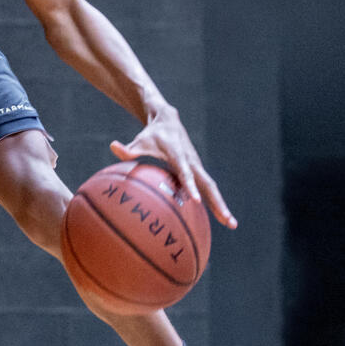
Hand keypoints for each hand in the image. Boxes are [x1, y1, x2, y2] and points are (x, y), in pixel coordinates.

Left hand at [110, 112, 236, 228]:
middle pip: (208, 185)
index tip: (195, 201)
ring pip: (211, 188)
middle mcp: (193, 162)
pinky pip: (208, 188)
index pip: (186, 174)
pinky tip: (220, 217)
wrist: (169, 120)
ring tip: (231, 224)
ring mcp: (198, 167)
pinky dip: (215, 201)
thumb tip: (112, 146)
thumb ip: (128, 148)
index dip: (190, 186)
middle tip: (228, 221)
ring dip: (221, 205)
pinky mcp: (198, 170)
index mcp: (179, 156)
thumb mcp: (139, 141)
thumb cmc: (152, 134)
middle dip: (218, 203)